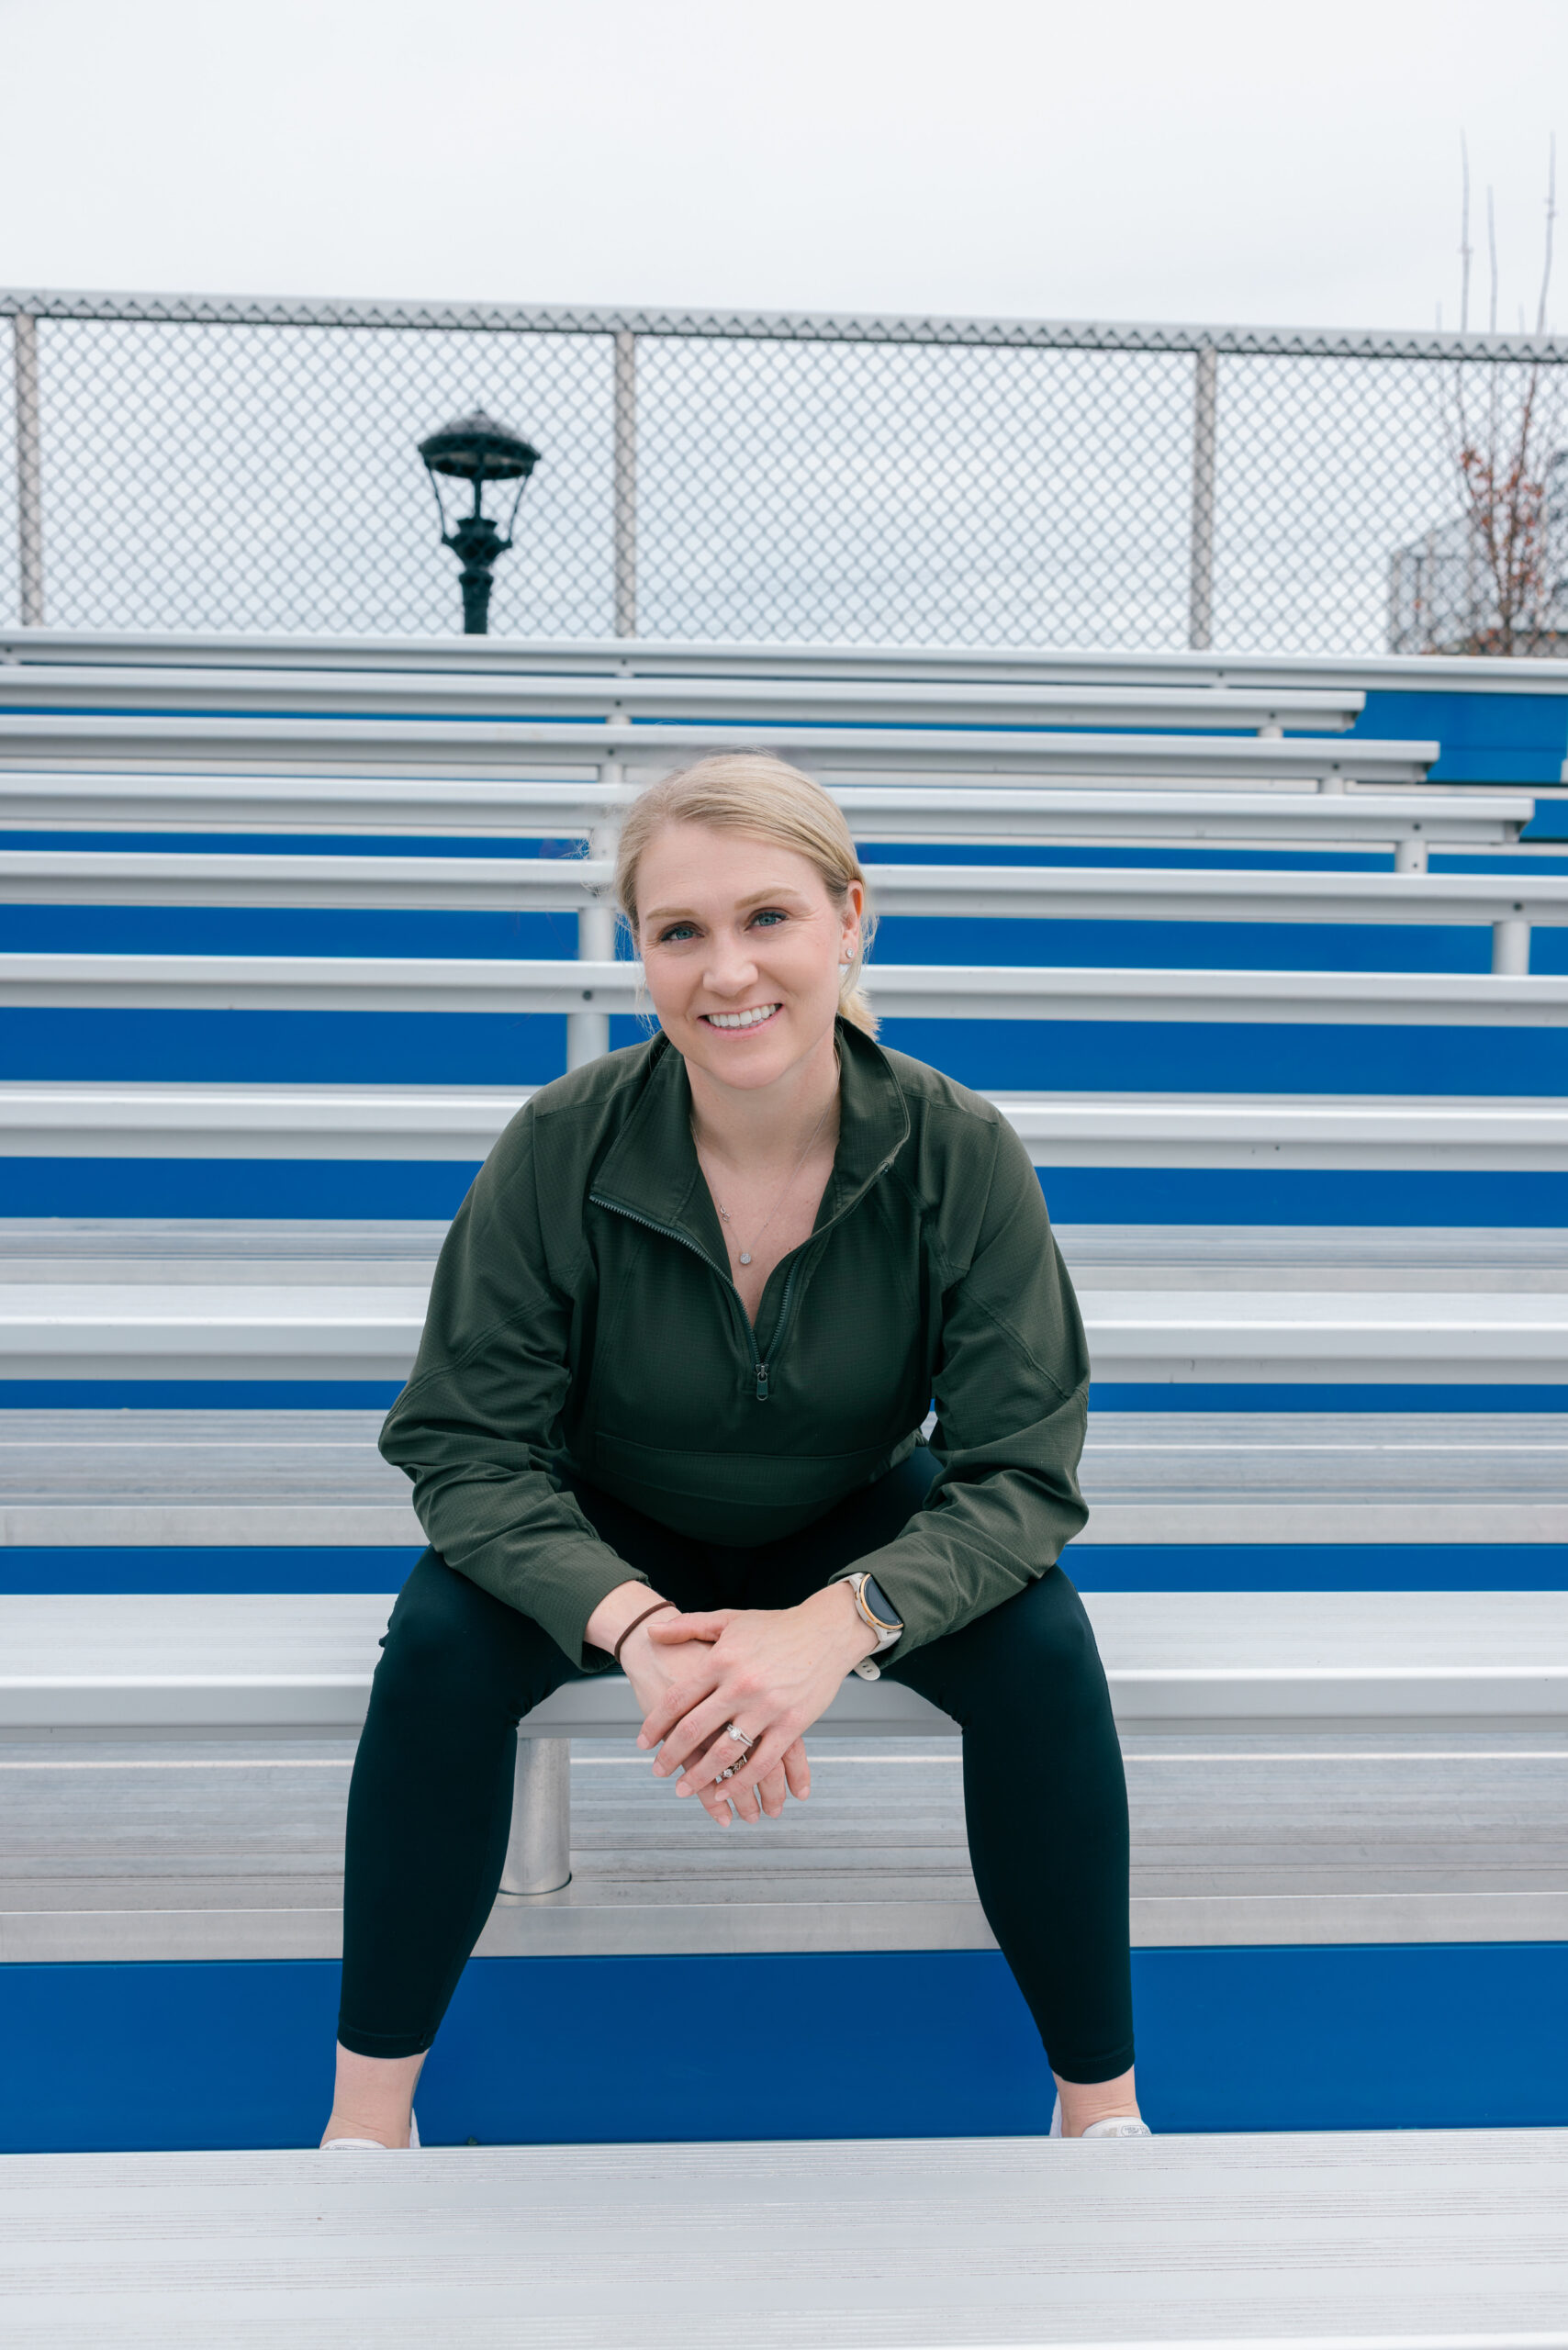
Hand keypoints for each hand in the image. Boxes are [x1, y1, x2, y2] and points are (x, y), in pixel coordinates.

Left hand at [638, 1585, 876, 1816]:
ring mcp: (768, 1707)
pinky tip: (724, 1792)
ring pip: (725, 1752)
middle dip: (671, 1756)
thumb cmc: (775, 1626)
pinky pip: (762, 1761)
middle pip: (695, 1730)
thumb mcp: (729, 1619)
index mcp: (721, 1660)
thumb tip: (651, 1631)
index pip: (678, 1699)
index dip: (656, 1724)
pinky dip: (740, 1782)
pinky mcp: (793, 1724)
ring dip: (701, 1776)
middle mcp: (741, 1685)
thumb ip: (688, 1627)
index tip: (643, 1743)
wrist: (827, 1630)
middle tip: (657, 1772)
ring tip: (684, 1789)